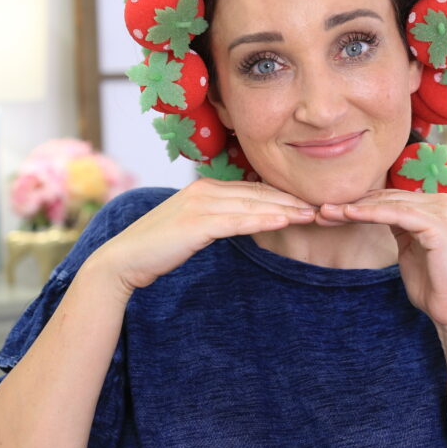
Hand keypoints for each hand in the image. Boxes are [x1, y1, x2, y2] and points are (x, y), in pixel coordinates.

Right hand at [86, 178, 316, 300]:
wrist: (124, 260)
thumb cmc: (158, 247)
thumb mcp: (193, 228)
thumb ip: (216, 220)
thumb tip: (241, 222)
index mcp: (206, 188)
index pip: (253, 189)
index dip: (282, 195)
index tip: (308, 202)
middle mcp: (205, 189)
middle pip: (258, 193)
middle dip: (292, 199)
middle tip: (322, 205)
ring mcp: (201, 204)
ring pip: (253, 204)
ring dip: (286, 209)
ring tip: (313, 214)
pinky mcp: (197, 222)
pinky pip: (238, 220)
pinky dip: (263, 219)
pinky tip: (284, 221)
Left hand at [317, 190, 446, 330]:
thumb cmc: (431, 283)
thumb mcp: (408, 246)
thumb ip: (397, 225)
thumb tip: (370, 208)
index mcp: (435, 204)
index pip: (389, 198)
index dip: (358, 203)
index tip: (328, 209)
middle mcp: (442, 201)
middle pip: (387, 198)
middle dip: (351, 204)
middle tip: (320, 209)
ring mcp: (442, 211)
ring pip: (388, 204)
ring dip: (353, 208)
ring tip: (326, 212)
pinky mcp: (438, 224)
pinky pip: (396, 214)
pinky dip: (370, 214)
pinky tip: (347, 214)